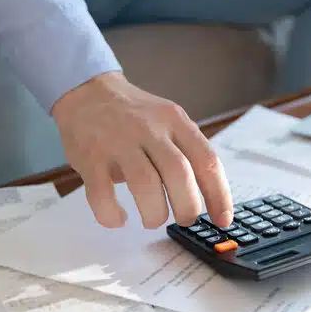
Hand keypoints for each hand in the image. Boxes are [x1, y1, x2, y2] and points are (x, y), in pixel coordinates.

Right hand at [51, 72, 233, 229]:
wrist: (87, 91)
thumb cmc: (133, 115)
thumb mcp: (168, 120)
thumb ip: (185, 151)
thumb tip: (208, 198)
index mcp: (175, 121)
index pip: (207, 160)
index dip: (219, 195)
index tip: (223, 220)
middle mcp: (149, 129)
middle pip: (179, 173)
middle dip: (187, 207)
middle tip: (185, 219)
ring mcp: (119, 141)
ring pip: (145, 184)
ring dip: (154, 213)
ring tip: (152, 219)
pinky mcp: (91, 156)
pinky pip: (102, 194)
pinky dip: (112, 214)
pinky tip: (118, 218)